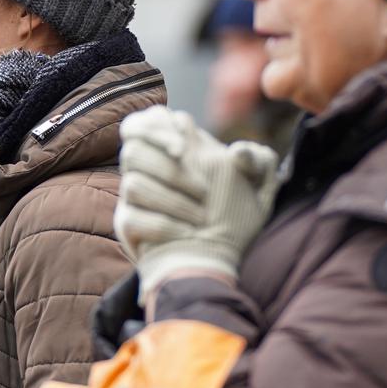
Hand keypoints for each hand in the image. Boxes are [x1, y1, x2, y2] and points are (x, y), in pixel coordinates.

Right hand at [114, 106, 279, 298]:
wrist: (217, 266)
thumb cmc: (235, 225)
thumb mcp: (259, 194)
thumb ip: (260, 163)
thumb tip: (237, 151)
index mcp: (174, 153)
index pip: (144, 121)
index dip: (156, 128)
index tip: (182, 148)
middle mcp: (147, 171)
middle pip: (133, 149)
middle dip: (170, 170)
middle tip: (204, 191)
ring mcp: (133, 198)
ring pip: (132, 183)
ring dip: (172, 200)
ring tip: (201, 217)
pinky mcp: (127, 224)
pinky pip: (134, 216)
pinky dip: (164, 224)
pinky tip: (188, 233)